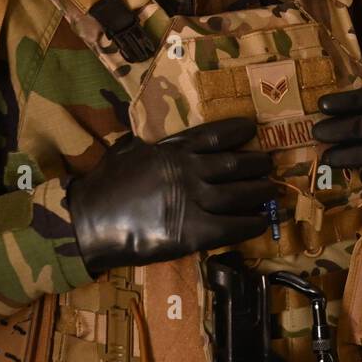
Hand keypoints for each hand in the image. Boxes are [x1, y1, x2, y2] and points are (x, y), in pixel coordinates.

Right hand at [66, 117, 274, 273]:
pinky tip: (261, 222)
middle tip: (269, 164)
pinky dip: (250, 224)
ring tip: (273, 190)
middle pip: (234, 165)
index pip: (215, 135)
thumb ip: (154, 145)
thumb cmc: (104, 182)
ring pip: (238, 195)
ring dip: (260, 192)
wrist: (88, 220)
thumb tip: (164, 142)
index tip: (252, 129)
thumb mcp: (130, 149)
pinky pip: (231, 227)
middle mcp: (189, 170)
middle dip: (256, 164)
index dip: (237, 131)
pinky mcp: (192, 232)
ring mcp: (193, 201)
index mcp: (173, 148)